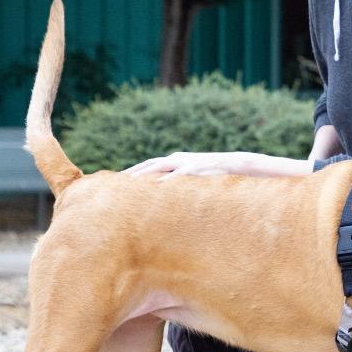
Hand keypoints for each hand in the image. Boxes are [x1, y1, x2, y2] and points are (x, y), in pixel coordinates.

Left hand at [122, 151, 246, 180]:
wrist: (236, 163)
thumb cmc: (214, 173)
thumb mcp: (193, 175)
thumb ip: (179, 180)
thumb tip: (166, 193)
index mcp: (175, 160)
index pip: (150, 164)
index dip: (134, 171)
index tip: (118, 181)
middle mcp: (177, 159)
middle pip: (150, 164)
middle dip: (133, 172)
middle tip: (115, 182)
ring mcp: (187, 162)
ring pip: (161, 166)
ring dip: (145, 173)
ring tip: (130, 182)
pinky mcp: (197, 168)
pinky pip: (179, 174)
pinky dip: (168, 179)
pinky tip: (158, 186)